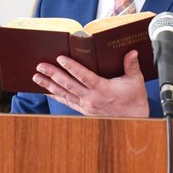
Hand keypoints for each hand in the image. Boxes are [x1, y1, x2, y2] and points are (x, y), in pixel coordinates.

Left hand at [32, 50, 149, 116]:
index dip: (71, 67)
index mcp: (103, 89)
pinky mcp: (84, 110)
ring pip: (64, 94)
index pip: (83, 76)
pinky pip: (67, 102)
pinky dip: (56, 96)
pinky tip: (47, 92)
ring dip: (49, 85)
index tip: (60, 58)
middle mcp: (91, 98)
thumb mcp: (135, 81)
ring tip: (37, 77)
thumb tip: (132, 52)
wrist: (134, 121)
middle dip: (53, 74)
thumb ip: (131, 65)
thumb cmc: (134, 100)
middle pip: (68, 84)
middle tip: (40, 66)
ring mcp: (86, 106)